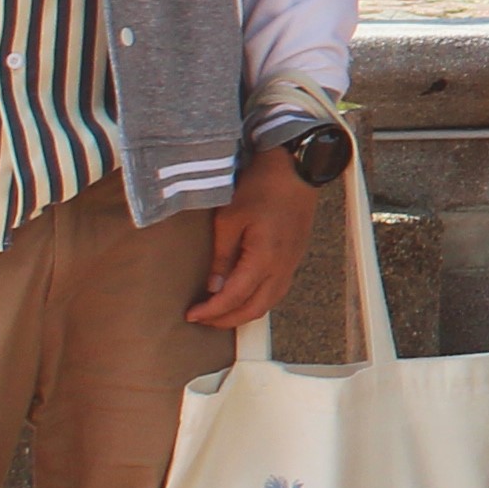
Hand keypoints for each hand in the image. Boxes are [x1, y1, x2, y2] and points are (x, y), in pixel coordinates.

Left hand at [190, 148, 321, 331]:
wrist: (296, 168)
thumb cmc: (263, 186)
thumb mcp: (230, 219)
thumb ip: (222, 256)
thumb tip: (214, 285)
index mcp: (265, 258)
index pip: (234, 297)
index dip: (212, 310)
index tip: (192, 314)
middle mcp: (282, 267)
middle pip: (255, 308)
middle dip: (227, 319)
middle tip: (203, 319)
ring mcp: (292, 262)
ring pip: (270, 302)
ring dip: (244, 312)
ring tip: (221, 311)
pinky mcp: (295, 256)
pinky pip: (278, 289)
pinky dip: (259, 300)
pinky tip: (245, 295)